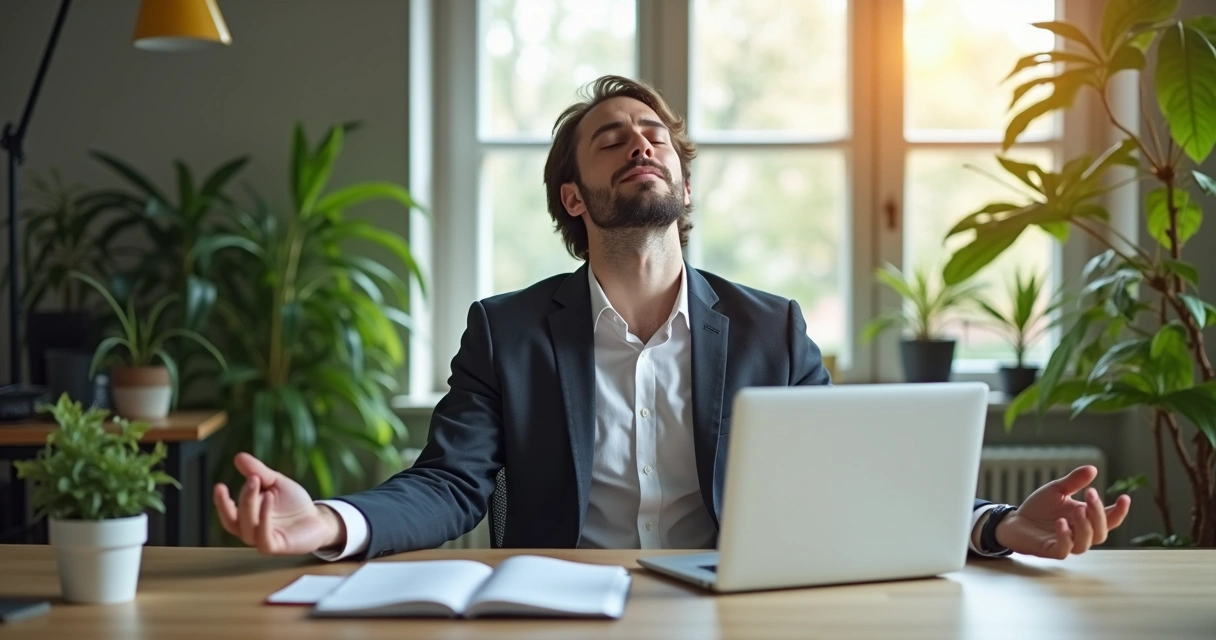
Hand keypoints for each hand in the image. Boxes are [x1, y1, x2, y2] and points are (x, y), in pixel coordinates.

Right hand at [213, 452, 345, 554]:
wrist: (319, 518)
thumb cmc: (294, 503)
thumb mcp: (276, 483)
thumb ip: (258, 472)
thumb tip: (238, 457)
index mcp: (247, 517)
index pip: (229, 513)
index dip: (221, 502)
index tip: (219, 486)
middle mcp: (252, 531)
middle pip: (236, 520)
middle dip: (243, 498)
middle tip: (252, 478)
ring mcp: (263, 540)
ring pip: (248, 528)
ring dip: (251, 506)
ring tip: (261, 485)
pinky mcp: (277, 547)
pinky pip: (263, 537)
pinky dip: (263, 518)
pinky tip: (268, 499)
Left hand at [993, 465, 1130, 558]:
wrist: (1014, 520)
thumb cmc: (1039, 508)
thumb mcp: (1057, 490)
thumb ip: (1074, 482)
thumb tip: (1093, 469)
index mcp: (1086, 520)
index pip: (1109, 519)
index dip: (1119, 511)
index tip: (1125, 497)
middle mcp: (1080, 534)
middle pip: (1101, 532)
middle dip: (1099, 513)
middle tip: (1091, 494)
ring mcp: (1067, 544)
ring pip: (1087, 543)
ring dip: (1085, 526)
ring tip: (1077, 509)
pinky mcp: (1052, 550)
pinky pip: (1065, 550)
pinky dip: (1065, 536)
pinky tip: (1061, 522)